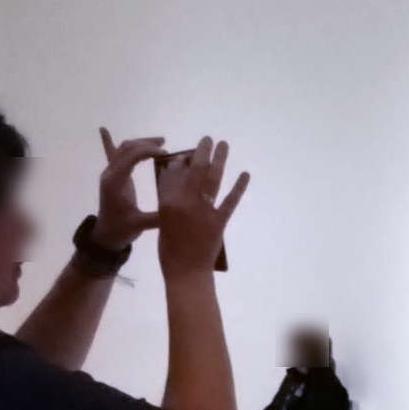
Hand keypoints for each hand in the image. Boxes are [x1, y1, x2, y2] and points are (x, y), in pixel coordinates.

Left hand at [93, 128, 169, 249]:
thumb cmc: (121, 230)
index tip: (166, 154)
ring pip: (123, 149)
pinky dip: (108, 141)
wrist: (105, 237)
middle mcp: (110, 174)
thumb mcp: (139, 225)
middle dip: (146, 143)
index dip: (148, 151)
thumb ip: (158, 217)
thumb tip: (180, 208)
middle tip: (165, 146)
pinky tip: (103, 129)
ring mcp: (109, 174)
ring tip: (159, 142)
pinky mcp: (111, 177)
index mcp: (116, 182)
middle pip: (127, 149)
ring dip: (139, 143)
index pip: (131, 157)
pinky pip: (109, 155)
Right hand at [151, 136, 248, 277]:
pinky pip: (230, 200)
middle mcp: (186, 202)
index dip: (180, 161)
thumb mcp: (163, 221)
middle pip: (196, 170)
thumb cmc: (170, 248)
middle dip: (202, 151)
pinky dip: (238, 186)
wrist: (186, 271)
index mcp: (168, 202)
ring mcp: (205, 210)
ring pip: (213, 179)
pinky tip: (245, 174)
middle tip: (208, 139)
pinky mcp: (219, 220)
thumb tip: (177, 181)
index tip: (185, 152)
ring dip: (220, 160)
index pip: (174, 174)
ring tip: (224, 145)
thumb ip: (169, 201)